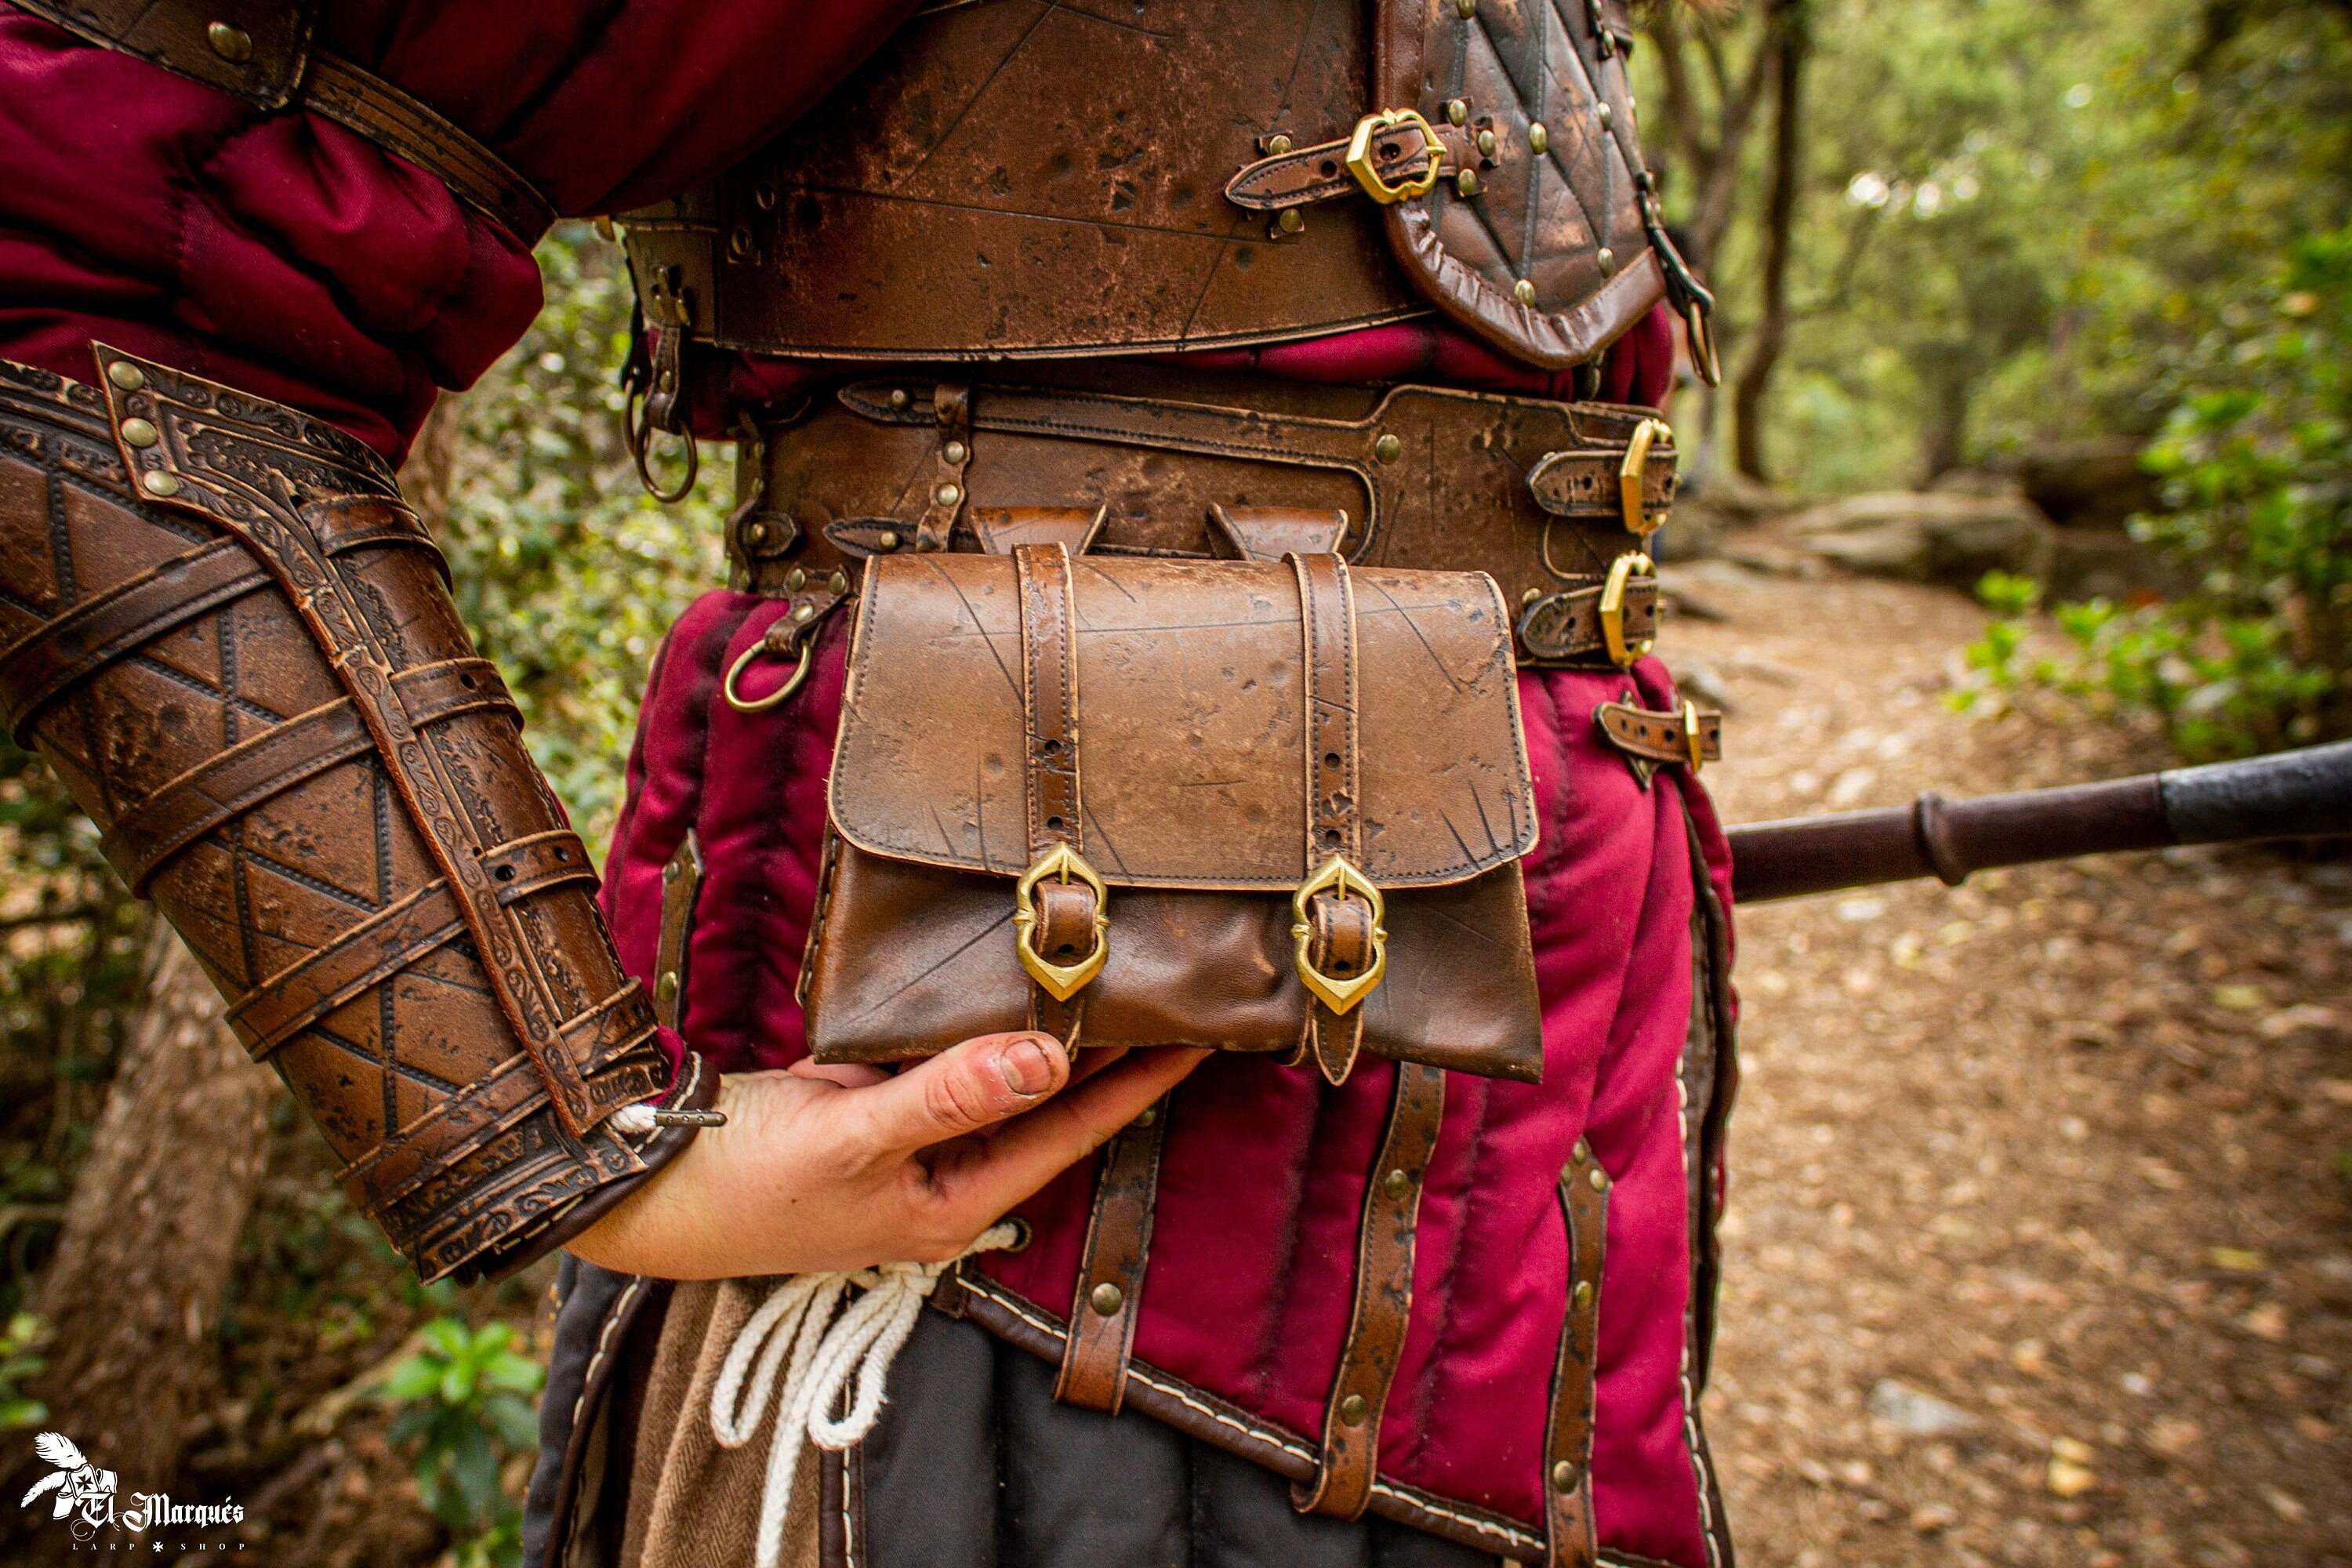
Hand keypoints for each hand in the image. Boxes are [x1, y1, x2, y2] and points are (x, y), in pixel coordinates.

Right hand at [567, 1035, 1208, 1279]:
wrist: (638, 1184)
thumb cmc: (741, 1181)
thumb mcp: (850, 1136)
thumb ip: (949, 1095)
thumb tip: (1048, 1059)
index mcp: (951, 1203)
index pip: (1070, 1136)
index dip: (1136, 1089)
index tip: (1199, 1043)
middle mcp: (939, 1179)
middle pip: (1044, 1113)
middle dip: (1108, 1062)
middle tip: (1171, 1000)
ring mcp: (901, 1146)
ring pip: (994, 1084)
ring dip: (1046, 1039)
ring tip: (1108, 983)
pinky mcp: (862, 1111)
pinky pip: (939, 1067)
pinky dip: (974, 1028)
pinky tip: (1002, 987)